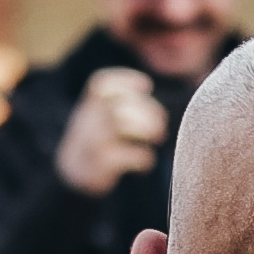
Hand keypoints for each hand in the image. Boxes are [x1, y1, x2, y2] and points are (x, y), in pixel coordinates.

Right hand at [56, 62, 172, 199]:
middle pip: (118, 104)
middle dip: (146, 111)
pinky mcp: (97, 166)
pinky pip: (122, 157)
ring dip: (146, 129)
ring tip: (158, 136)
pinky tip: (146, 161)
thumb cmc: (103, 138)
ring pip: (119, 124)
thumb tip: (178, 86)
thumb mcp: (104, 115)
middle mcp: (86, 120)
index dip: (126, 81)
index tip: (146, 85)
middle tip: (161, 124)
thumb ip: (129, 103)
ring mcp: (90, 143)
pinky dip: (141, 157)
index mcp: (90, 104)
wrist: (74, 171)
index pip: (102, 84)